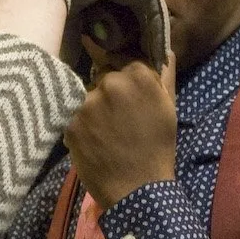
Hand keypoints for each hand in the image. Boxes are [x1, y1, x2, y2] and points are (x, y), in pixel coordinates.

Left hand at [64, 50, 177, 207]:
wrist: (138, 190)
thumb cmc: (158, 149)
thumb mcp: (169, 109)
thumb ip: (164, 74)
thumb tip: (163, 48)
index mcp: (139, 76)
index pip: (124, 62)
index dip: (126, 80)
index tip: (128, 98)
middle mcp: (110, 83)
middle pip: (102, 78)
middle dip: (107, 94)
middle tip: (117, 121)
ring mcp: (87, 102)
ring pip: (86, 96)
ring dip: (92, 110)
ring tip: (104, 134)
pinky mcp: (69, 122)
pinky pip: (72, 114)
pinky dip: (80, 126)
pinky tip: (93, 141)